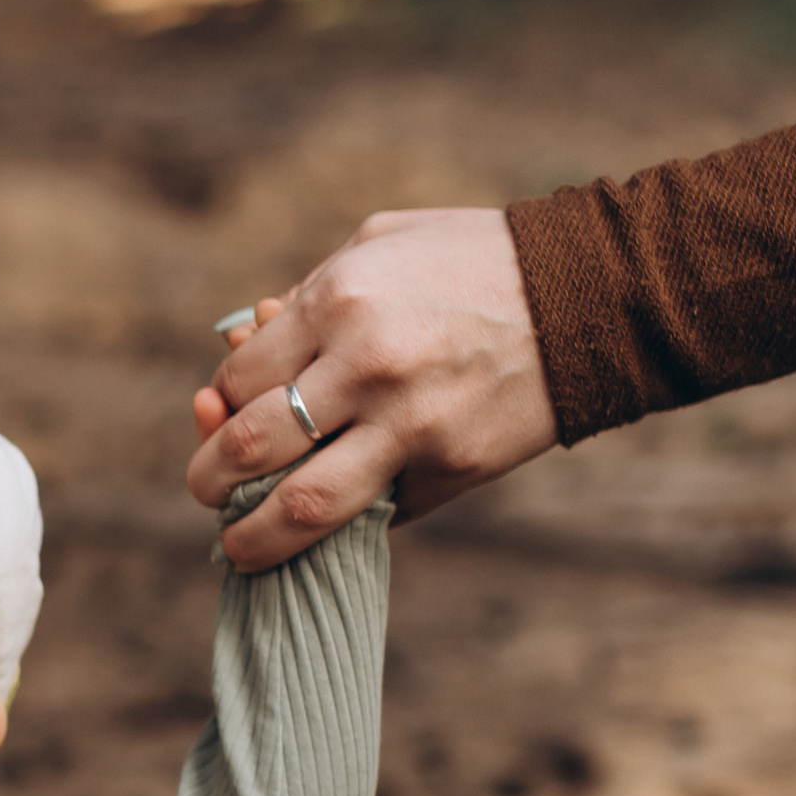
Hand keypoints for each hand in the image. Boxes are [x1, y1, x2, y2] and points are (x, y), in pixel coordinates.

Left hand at [183, 206, 556, 571]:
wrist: (588, 297)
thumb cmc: (472, 263)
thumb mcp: (379, 247)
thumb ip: (307, 297)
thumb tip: (243, 350)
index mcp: (336, 301)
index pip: (240, 382)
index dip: (221, 410)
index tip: (223, 422)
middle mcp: (364, 365)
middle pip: (249, 448)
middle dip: (211, 480)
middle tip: (207, 493)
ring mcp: (409, 425)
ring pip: (300, 505)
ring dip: (252, 539)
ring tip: (234, 548)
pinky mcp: (449, 469)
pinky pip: (375, 516)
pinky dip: (342, 531)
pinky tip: (325, 531)